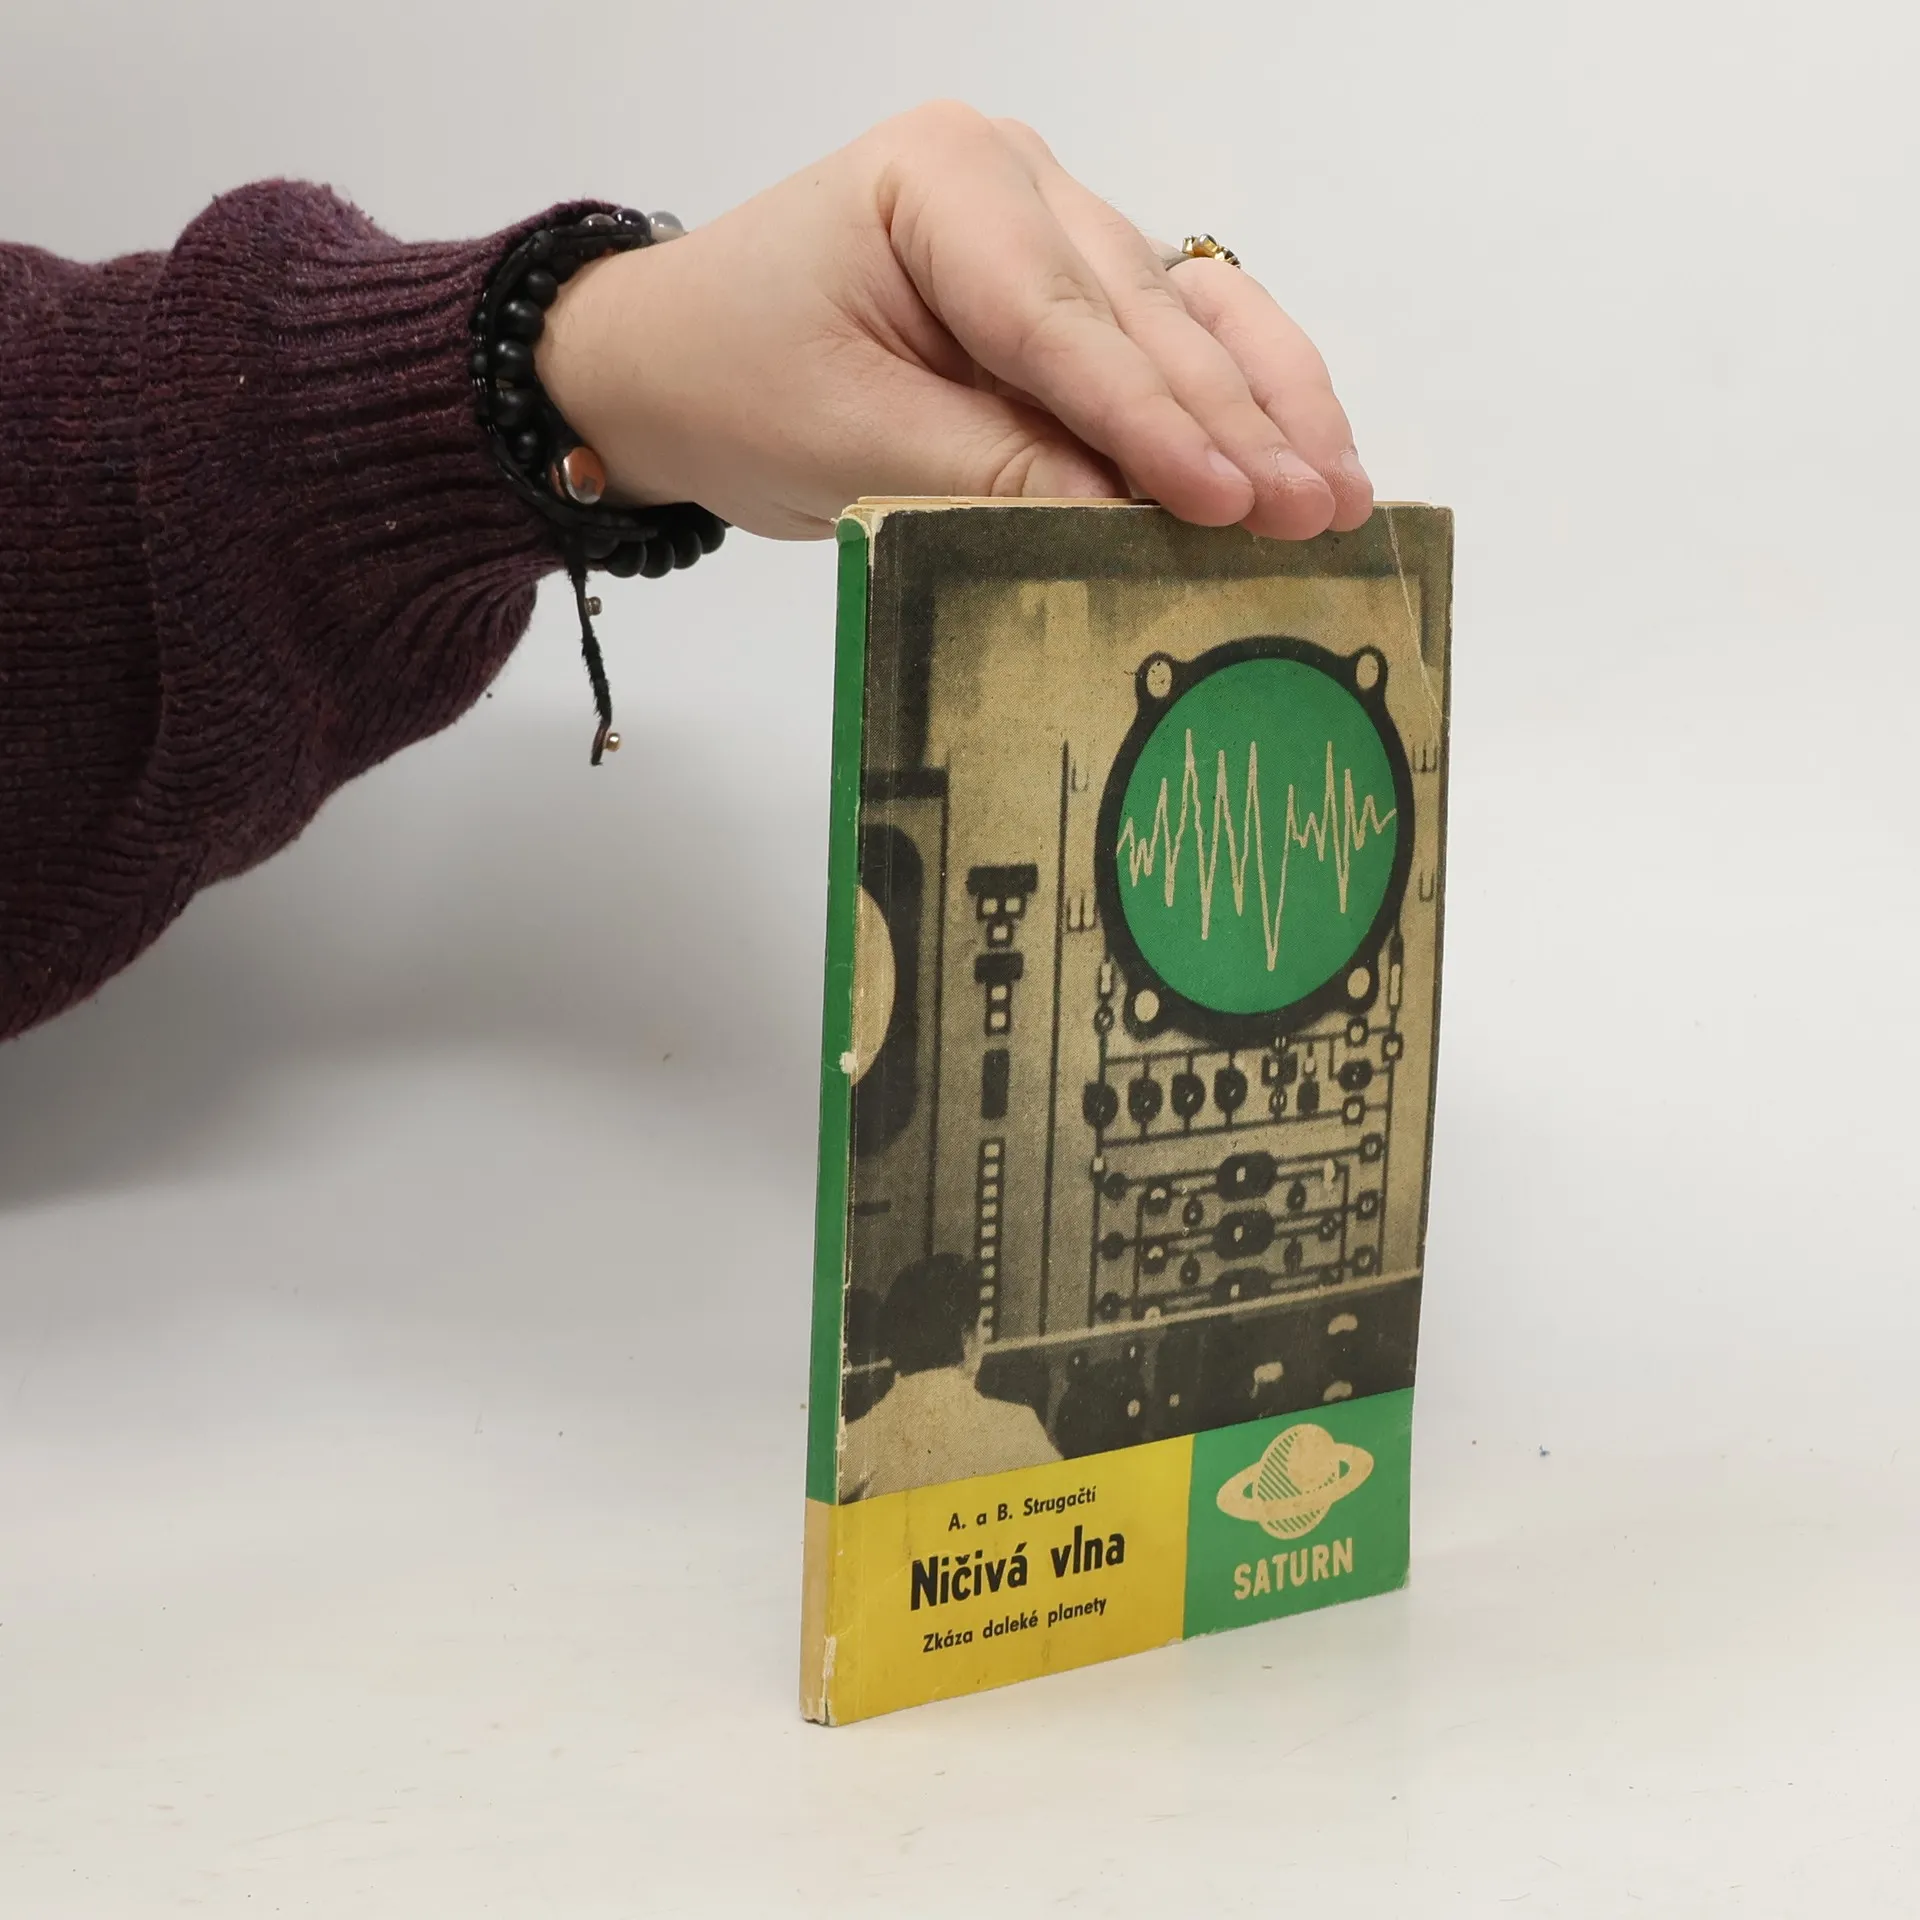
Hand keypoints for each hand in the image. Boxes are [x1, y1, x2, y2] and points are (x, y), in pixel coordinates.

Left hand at [538, 102, 1371, 542]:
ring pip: (1186, 316)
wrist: (672, 360)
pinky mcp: (1072, 284)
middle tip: (1314, 512)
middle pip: (1145, 316)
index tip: (1228, 501)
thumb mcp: (848, 441)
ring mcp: (1055, 224)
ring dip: (1269, 406)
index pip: (1061, 319)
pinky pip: (1173, 333)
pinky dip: (1238, 395)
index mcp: (941, 181)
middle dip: (1234, 423)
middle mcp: (1016, 181)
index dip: (1151, 420)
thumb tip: (1126, 522)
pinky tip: (1306, 450)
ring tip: (1340, 493)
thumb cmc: (733, 382)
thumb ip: (990, 473)